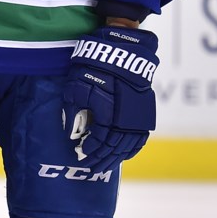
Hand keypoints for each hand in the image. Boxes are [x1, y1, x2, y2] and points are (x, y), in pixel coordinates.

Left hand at [62, 25, 158, 172]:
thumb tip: (70, 129)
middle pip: (114, 147)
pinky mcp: (145, 111)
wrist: (123, 50)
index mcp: (109, 113)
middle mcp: (126, 119)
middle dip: (102, 158)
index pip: (100, 140)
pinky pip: (140, 137)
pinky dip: (132, 149)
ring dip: (116, 157)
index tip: (81, 153)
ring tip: (106, 165)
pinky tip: (125, 155)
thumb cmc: (95, 66)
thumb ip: (73, 109)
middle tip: (91, 167)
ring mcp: (138, 116)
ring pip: (128, 145)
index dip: (91, 149)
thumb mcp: (76, 85)